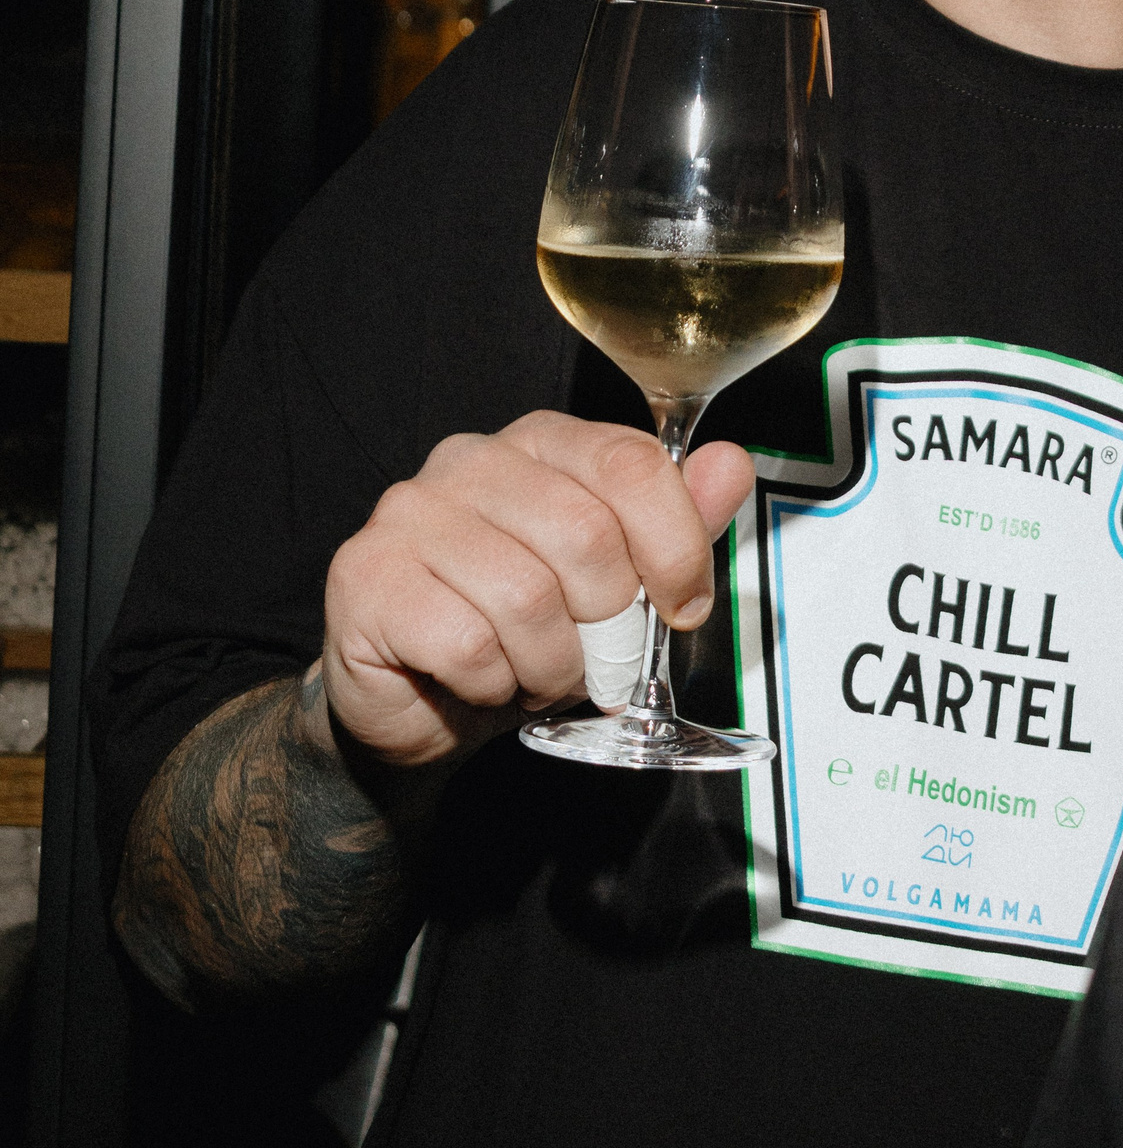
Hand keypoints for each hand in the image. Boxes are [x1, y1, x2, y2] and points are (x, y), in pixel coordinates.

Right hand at [318, 412, 754, 768]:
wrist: (418, 707)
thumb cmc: (523, 632)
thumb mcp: (618, 580)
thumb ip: (677, 522)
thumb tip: (731, 463)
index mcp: (542, 440)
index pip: (632, 464)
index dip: (675, 546)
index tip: (683, 606)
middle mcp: (471, 459)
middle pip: (586, 535)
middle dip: (609, 622)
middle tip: (593, 656)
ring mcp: (411, 512)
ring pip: (528, 596)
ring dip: (550, 662)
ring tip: (535, 670)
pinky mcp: (367, 577)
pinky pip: (468, 644)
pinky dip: (493, 683)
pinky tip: (481, 679)